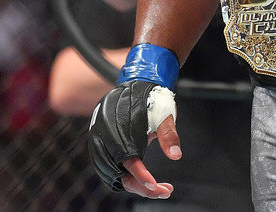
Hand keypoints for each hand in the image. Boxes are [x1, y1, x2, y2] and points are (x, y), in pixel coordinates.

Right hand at [88, 80, 180, 197]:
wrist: (138, 83)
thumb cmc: (152, 99)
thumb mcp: (164, 114)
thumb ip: (168, 134)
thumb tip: (176, 155)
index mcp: (119, 130)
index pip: (128, 162)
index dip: (142, 177)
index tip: (157, 186)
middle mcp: (104, 138)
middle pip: (118, 174)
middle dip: (141, 187)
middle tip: (165, 191)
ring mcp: (99, 142)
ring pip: (112, 174)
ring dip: (133, 184)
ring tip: (157, 188)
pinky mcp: (100, 144)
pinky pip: (108, 168)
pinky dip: (123, 177)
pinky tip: (141, 180)